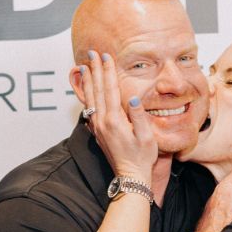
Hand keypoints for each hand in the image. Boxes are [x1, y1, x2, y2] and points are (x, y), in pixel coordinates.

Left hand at [81, 50, 155, 181]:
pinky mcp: (97, 132)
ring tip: (84, 66)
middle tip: (91, 54)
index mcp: (115, 121)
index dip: (108, 71)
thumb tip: (132, 98)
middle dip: (95, 70)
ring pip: (90, 98)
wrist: (130, 177)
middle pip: (96, 90)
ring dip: (88, 81)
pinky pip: (89, 108)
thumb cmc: (142, 158)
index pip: (110, 89)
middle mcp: (102, 122)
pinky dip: (86, 95)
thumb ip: (139, 116)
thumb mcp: (147, 137)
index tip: (105, 56)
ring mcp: (97, 127)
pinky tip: (86, 89)